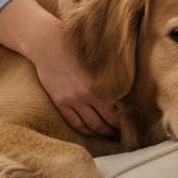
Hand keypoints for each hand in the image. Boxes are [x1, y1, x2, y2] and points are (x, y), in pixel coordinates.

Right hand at [0, 0, 118, 136]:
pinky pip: (75, 123)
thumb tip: (127, 88)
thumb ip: (110, 75)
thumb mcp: (97, 59)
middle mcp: (87, 94)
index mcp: (99, 84)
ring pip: (91, 125)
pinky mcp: (61, 102)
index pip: (117, 110)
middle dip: (115, 129)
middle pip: (106, 121)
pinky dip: (85, 130)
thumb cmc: (76, 47)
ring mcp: (72, 100)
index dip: (124, 119)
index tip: (130, 121)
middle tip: (121, 131)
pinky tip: (91, 131)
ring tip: (108, 133)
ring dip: (102, 132)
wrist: (48, 44)